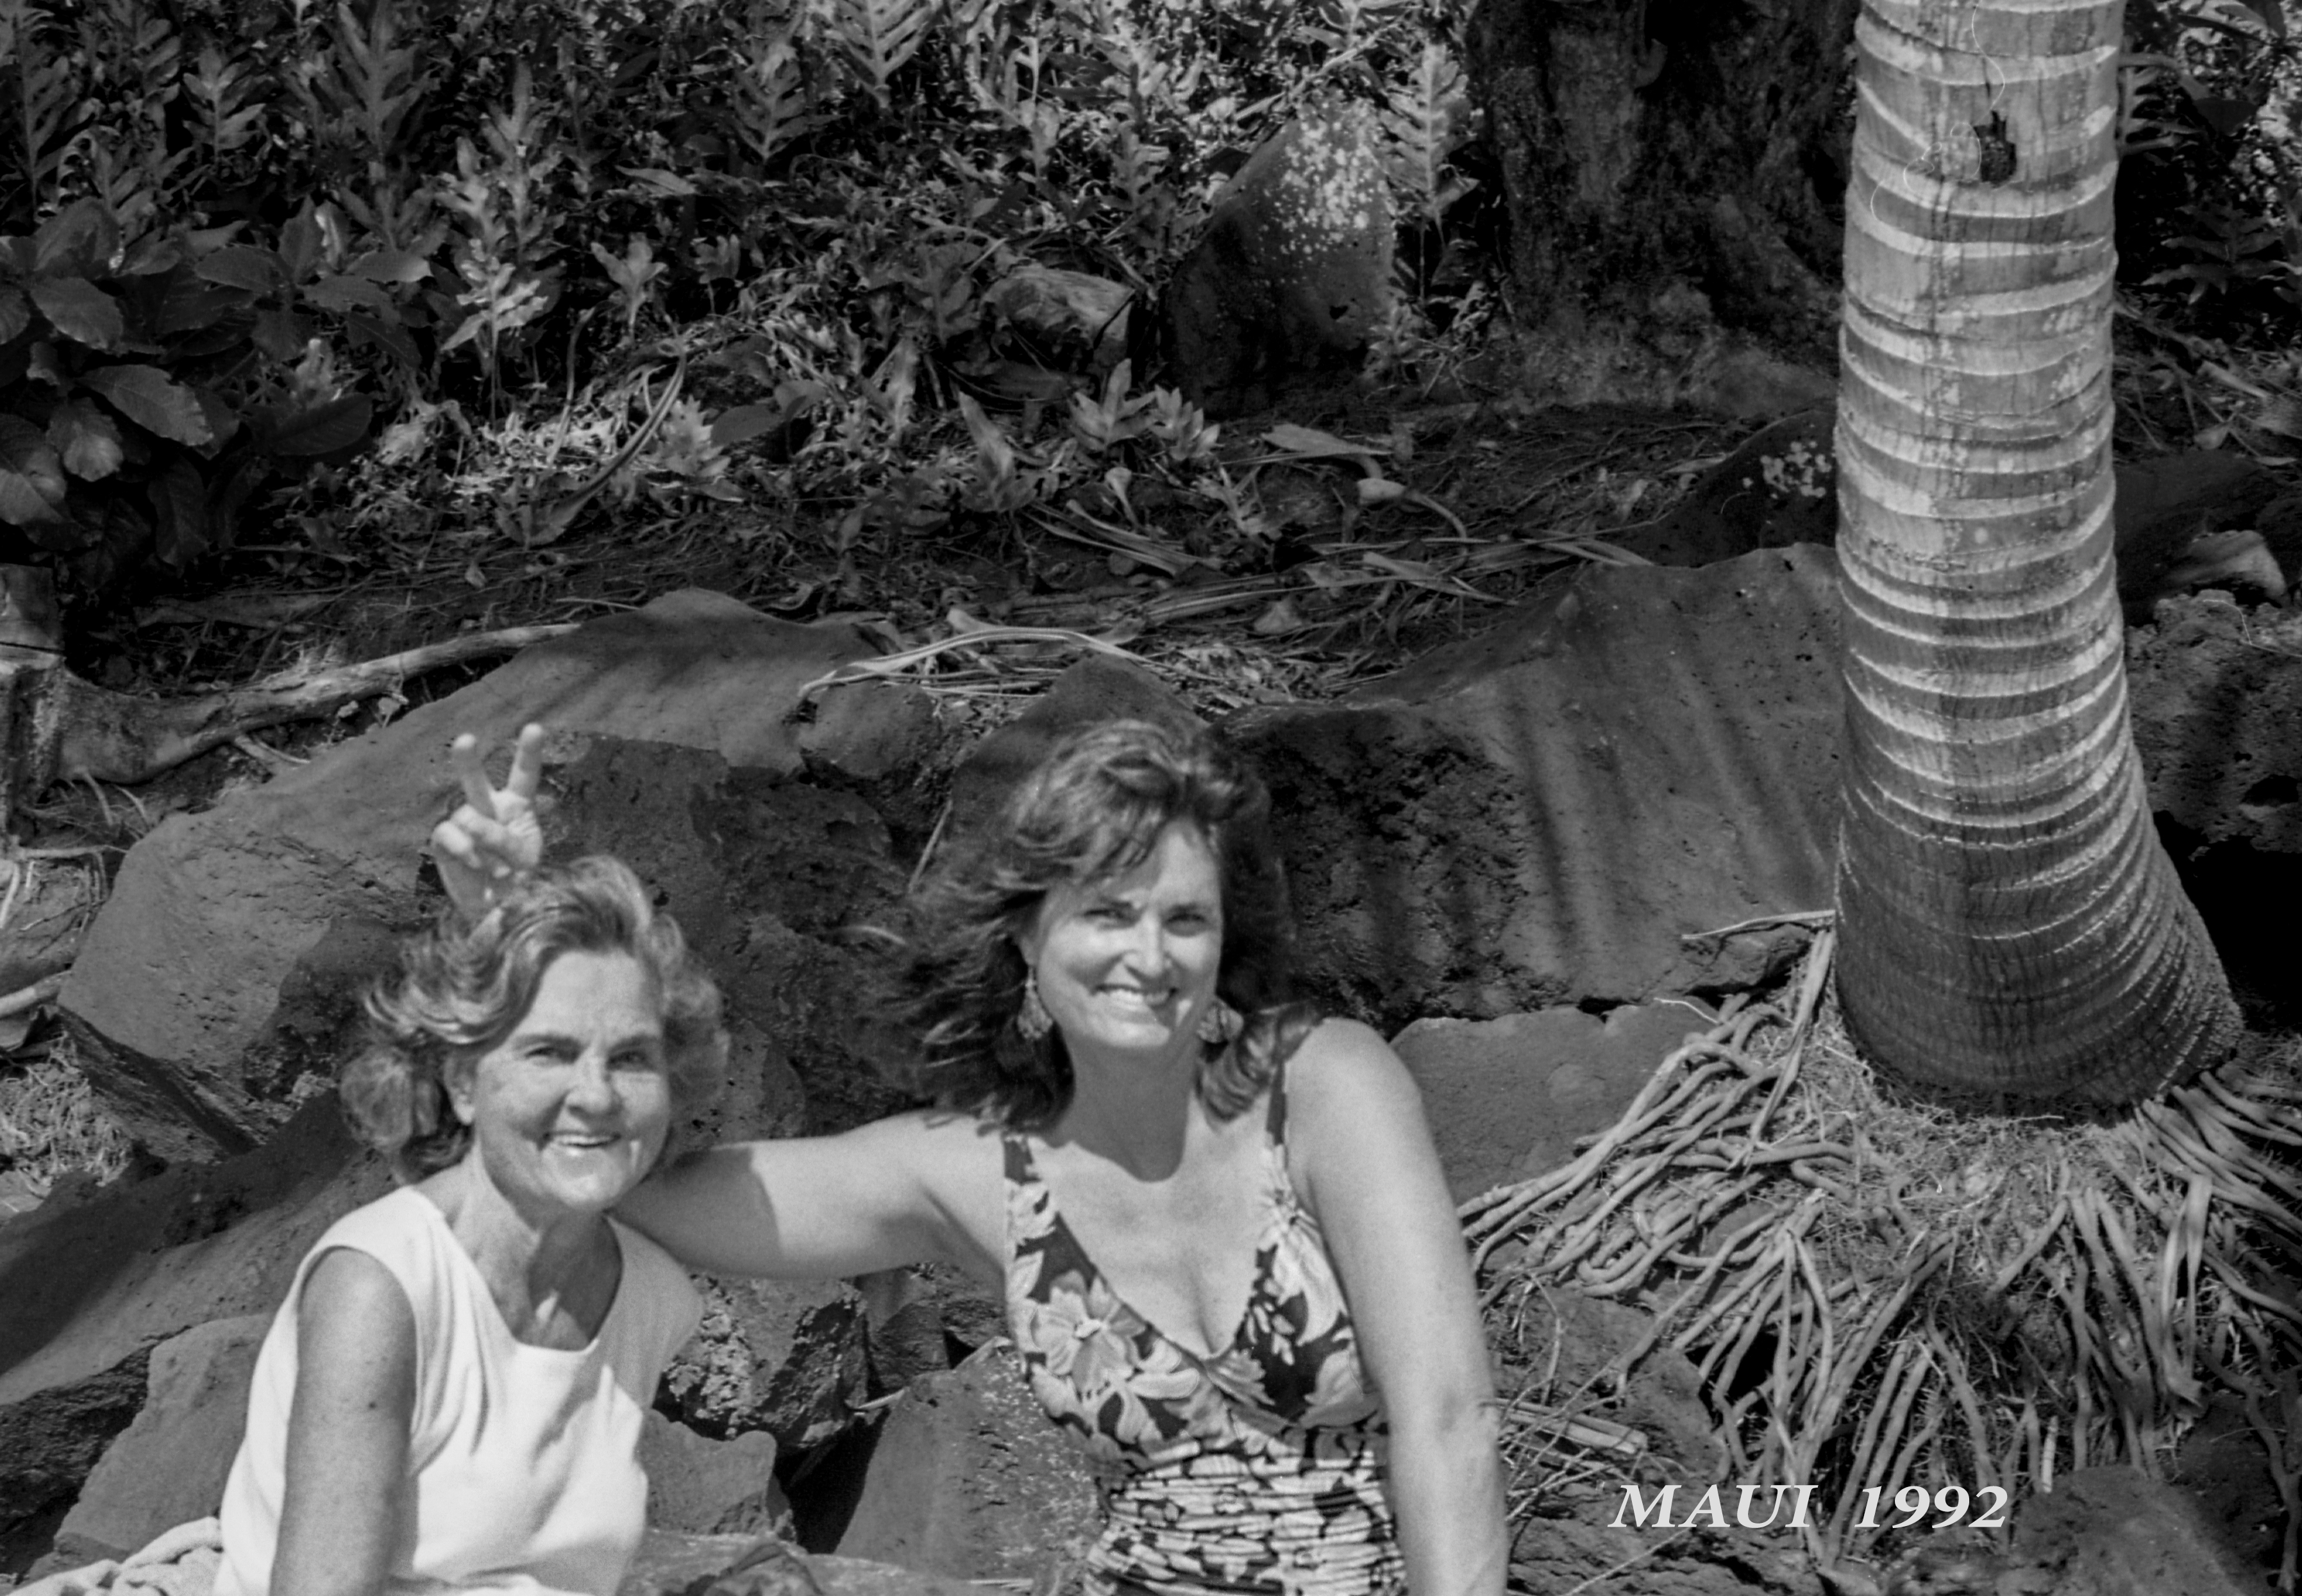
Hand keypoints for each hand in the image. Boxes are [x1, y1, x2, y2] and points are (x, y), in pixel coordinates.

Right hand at [429, 723, 545, 921]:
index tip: (535, 728)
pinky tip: (473, 863)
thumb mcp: (524, 859)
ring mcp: (465, 823)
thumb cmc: (521, 883)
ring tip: (496, 868)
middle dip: (468, 760)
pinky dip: (463, 849)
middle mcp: (489, 809)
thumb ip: (503, 838)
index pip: (524, 776)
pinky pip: (449, 835)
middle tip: (466, 739)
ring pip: (469, 818)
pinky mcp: (444, 841)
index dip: (528, 752)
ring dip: (485, 845)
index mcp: (519, 807)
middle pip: (476, 781)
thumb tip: (472, 825)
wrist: (498, 913)